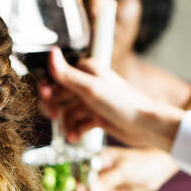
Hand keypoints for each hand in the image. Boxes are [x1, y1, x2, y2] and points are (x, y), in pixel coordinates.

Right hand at [38, 48, 184, 152]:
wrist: (144, 125)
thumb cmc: (123, 104)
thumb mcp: (90, 89)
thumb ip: (67, 74)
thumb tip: (51, 53)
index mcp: (87, 70)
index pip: (59, 76)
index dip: (49, 88)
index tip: (46, 98)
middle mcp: (89, 83)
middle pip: (61, 95)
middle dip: (57, 108)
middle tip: (54, 117)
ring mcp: (92, 101)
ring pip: (68, 112)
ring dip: (67, 124)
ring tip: (71, 134)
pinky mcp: (96, 116)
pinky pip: (78, 123)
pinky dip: (76, 130)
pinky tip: (77, 137)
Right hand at [74, 147, 180, 190]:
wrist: (159, 169)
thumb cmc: (143, 162)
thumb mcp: (124, 170)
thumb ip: (108, 180)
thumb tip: (92, 190)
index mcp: (100, 158)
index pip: (84, 169)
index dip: (78, 180)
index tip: (76, 190)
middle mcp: (101, 170)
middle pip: (85, 183)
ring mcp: (106, 182)